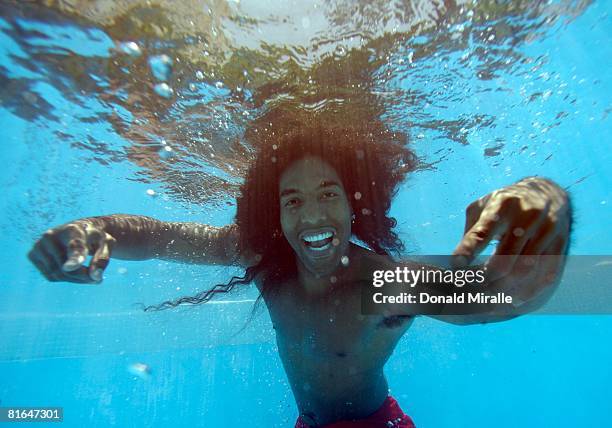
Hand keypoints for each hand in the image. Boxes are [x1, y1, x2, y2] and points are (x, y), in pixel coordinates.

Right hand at [28, 220, 115, 282]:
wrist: (79, 229)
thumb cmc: (94, 237)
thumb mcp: (106, 244)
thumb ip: (102, 259)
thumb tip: (95, 277)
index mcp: (74, 229)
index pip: (75, 246)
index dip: (74, 257)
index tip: (71, 267)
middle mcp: (51, 235)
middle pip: (67, 268)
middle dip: (84, 277)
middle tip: (97, 279)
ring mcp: (39, 245)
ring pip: (58, 275)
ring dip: (75, 280)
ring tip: (88, 274)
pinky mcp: (32, 255)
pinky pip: (51, 276)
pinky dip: (65, 278)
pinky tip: (73, 269)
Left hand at [452, 177, 570, 304]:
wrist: (548, 193)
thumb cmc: (504, 204)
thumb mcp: (482, 206)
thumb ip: (471, 231)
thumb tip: (458, 263)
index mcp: (502, 205)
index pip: (482, 233)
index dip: (468, 251)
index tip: (455, 267)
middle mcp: (526, 217)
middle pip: (505, 259)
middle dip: (486, 279)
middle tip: (473, 291)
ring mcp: (546, 231)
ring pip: (525, 270)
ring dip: (505, 289)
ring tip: (490, 299)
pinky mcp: (560, 243)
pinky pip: (546, 274)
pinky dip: (529, 291)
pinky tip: (515, 299)